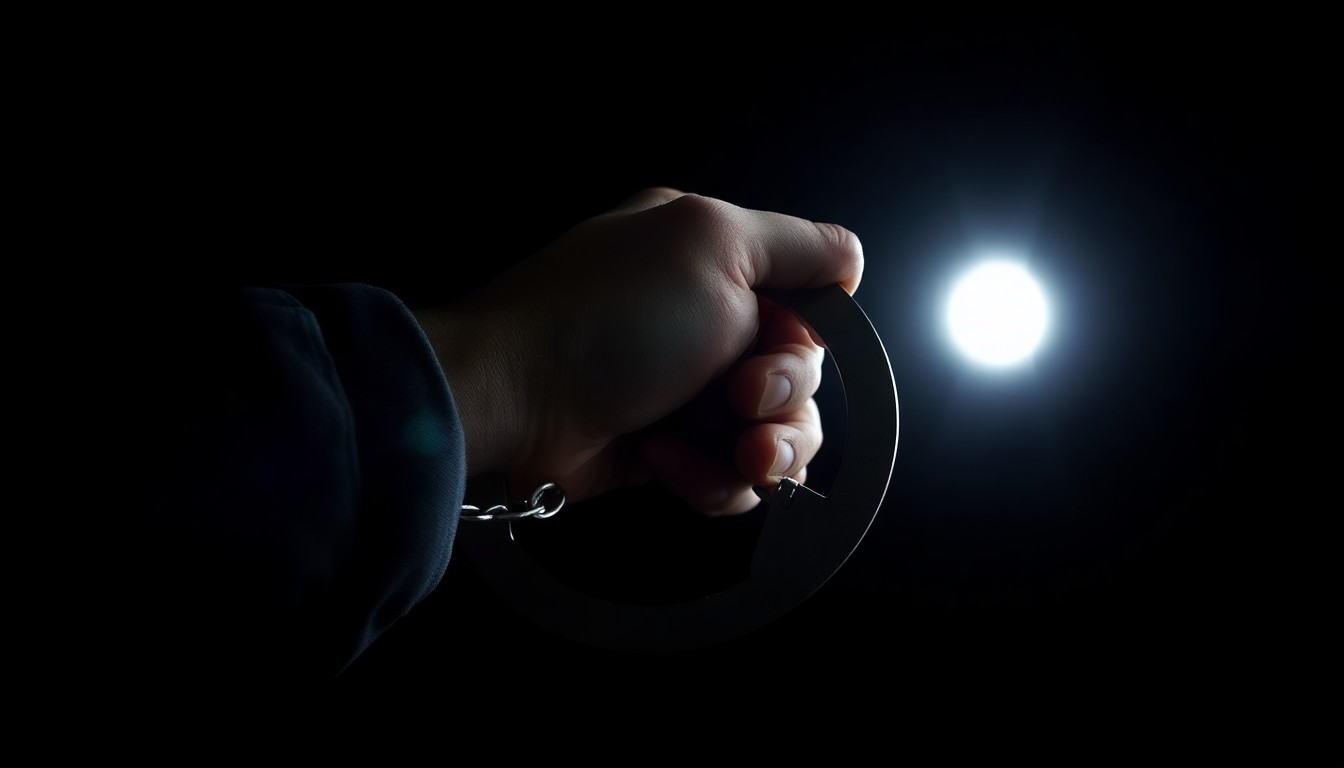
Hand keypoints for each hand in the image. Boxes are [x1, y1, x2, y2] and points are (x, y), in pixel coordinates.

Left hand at [416, 188, 863, 514]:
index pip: (809, 299)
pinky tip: (665, 459)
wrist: (516, 401)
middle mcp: (707, 320)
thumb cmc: (611, 318)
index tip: (779, 345)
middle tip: (741, 399)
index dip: (810, 334)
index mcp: (716, 257)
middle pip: (802, 374)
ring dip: (764, 451)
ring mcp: (687, 389)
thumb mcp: (712, 246)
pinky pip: (729, 476)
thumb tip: (849, 260)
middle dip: (785, 396)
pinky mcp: (670, 449)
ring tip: (735, 454)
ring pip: (777, 435)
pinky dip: (709, 477)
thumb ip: (797, 247)